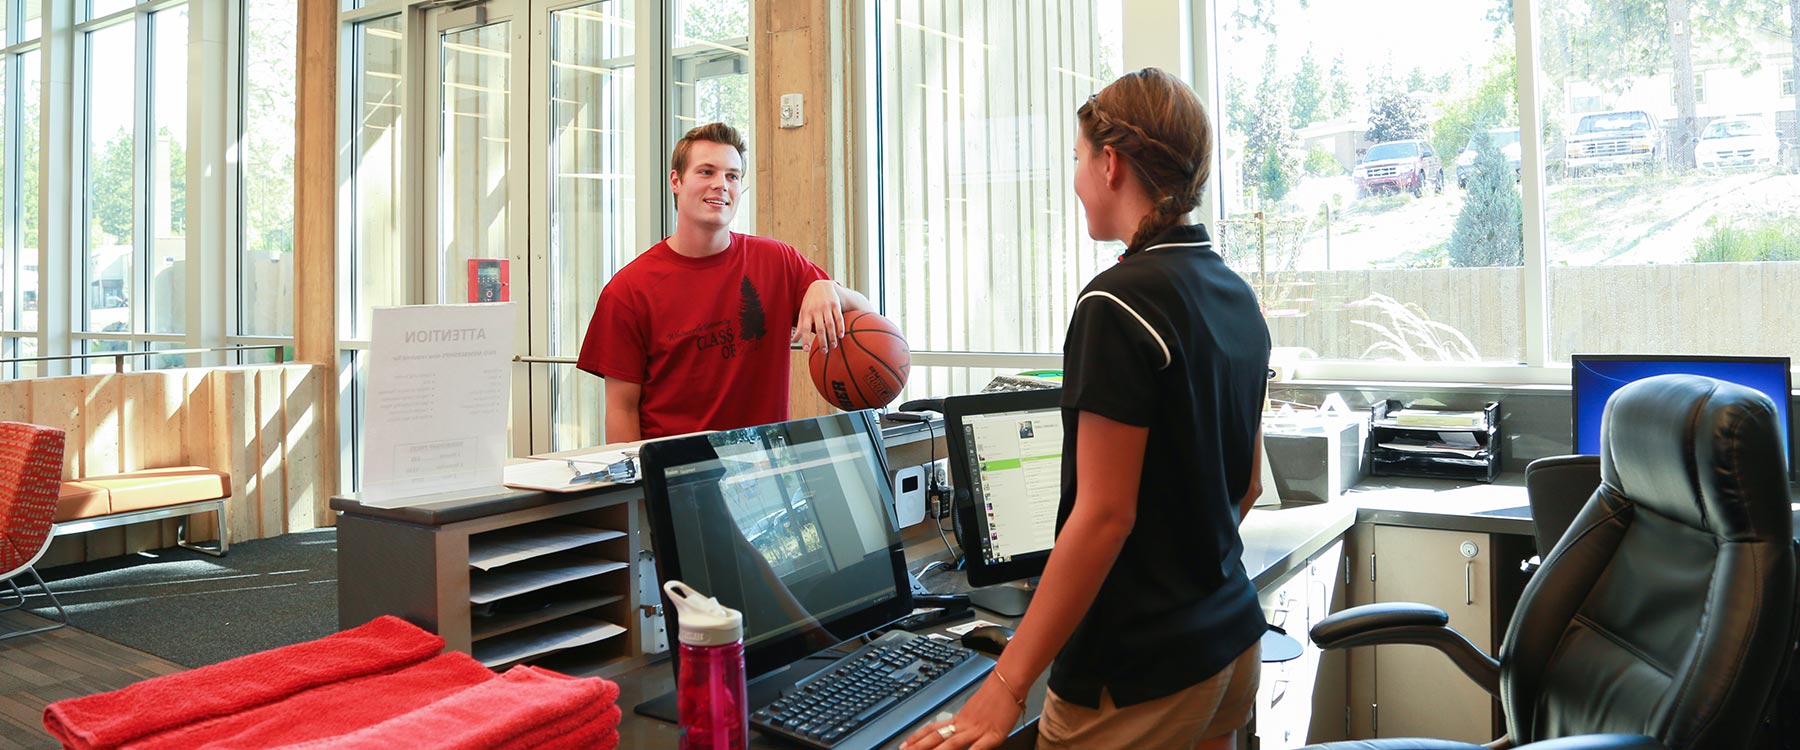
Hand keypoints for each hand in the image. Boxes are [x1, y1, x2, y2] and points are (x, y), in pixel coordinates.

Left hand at [795, 279, 845, 353]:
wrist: (821, 285)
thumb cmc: (810, 301)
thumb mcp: (803, 312)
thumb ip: (800, 326)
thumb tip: (793, 341)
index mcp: (806, 312)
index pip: (805, 328)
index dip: (805, 339)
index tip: (806, 350)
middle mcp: (816, 310)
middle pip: (820, 328)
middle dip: (822, 341)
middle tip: (824, 352)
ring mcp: (826, 307)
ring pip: (830, 324)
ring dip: (832, 336)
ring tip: (833, 346)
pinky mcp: (835, 304)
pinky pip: (838, 317)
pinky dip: (840, 327)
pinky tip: (841, 335)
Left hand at [898, 677, 1021, 749]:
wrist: (1008, 682)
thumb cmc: (996, 695)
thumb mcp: (975, 709)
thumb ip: (966, 721)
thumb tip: (958, 729)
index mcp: (959, 718)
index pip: (932, 729)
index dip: (917, 738)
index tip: (904, 744)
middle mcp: (964, 724)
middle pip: (937, 737)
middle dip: (919, 747)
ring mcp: (976, 730)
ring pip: (952, 744)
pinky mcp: (992, 735)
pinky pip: (978, 749)